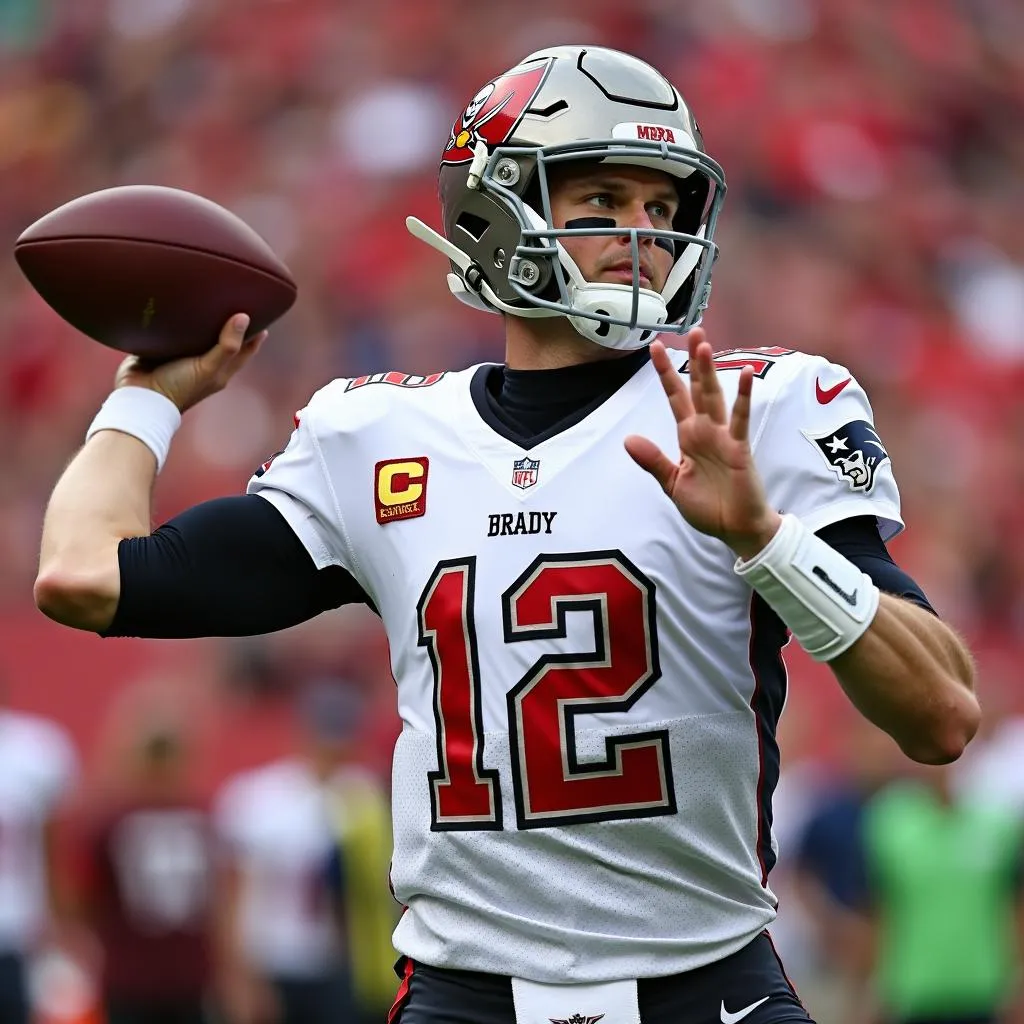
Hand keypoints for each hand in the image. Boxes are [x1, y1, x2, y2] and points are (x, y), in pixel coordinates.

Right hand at [114, 313, 267, 412]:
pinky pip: (176, 332)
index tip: (263, 310)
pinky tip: (182, 303)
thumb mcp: (208, 368)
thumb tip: (243, 317)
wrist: (140, 396)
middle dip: (232, 322)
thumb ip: (227, 345)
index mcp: (221, 370)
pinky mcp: (164, 349)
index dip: (255, 332)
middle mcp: (205, 362)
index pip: (245, 349)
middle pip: (224, 339)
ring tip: (212, 295)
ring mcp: (184, 356)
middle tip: (238, 298)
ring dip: (205, 319)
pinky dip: (181, 321)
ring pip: (200, 334)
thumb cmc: (179, 386)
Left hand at [624, 329, 781, 558]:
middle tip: (691, 330)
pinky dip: (742, 397)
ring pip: (715, 396)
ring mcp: (724, 437)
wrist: (735, 529)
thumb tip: (629, 439)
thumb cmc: (708, 506)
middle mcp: (706, 430)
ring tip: (704, 344)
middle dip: (693, 360)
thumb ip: (653, 461)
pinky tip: (744, 374)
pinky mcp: (739, 448)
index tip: (655, 348)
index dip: (666, 374)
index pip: (675, 398)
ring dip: (710, 371)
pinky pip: (740, 419)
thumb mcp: (673, 484)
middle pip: (698, 388)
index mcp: (689, 436)